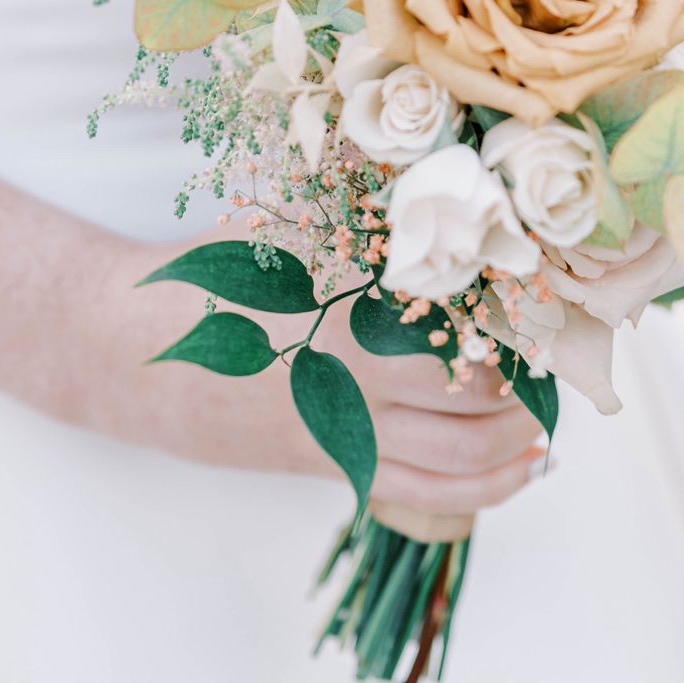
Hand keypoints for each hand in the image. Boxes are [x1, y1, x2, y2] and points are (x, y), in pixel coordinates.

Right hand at [72, 233, 543, 521]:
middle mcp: (356, 387)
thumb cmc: (205, 276)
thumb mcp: (286, 231)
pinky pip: (419, 492)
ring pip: (455, 465)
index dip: (518, 329)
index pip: (466, 335)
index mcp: (352, 321)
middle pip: (474, 406)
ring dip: (512, 451)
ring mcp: (342, 434)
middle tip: (556, 364)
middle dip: (526, 392)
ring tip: (544, 431)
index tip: (552, 309)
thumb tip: (440, 190)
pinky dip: (476, 490)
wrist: (127, 351)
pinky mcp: (327, 463)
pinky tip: (508, 470)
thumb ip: (361, 221)